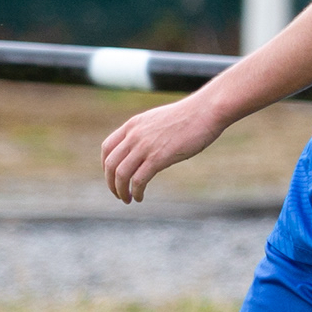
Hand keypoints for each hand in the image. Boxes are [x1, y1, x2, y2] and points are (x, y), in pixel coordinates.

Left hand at [101, 93, 225, 202]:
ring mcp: (145, 146)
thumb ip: (148, 132)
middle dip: (111, 183)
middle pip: (110, 164)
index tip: (113, 177)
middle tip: (118, 194)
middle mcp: (134, 135)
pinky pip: (139, 180)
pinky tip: (140, 197)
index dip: (106, 166)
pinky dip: (136, 192)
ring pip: (121, 174)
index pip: (108, 148)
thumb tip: (147, 147)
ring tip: (127, 199)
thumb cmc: (189, 117)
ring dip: (120, 191)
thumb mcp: (159, 120)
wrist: (205, 111)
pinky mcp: (158, 157)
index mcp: (133, 125)